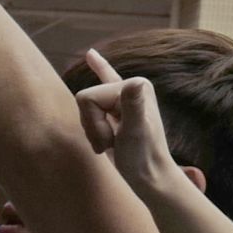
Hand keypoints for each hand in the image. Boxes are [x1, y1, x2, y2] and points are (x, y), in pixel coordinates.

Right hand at [72, 53, 180, 200]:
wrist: (148, 176)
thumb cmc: (142, 157)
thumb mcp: (135, 132)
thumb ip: (134, 107)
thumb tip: (134, 82)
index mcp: (137, 86)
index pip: (88, 97)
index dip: (92, 122)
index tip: (112, 140)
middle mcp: (132, 87)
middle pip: (84, 100)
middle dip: (92, 127)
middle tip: (111, 143)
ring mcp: (124, 97)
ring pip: (84, 110)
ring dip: (92, 132)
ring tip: (111, 143)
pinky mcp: (117, 107)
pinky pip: (104, 81)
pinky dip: (99, 68)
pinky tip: (91, 55)